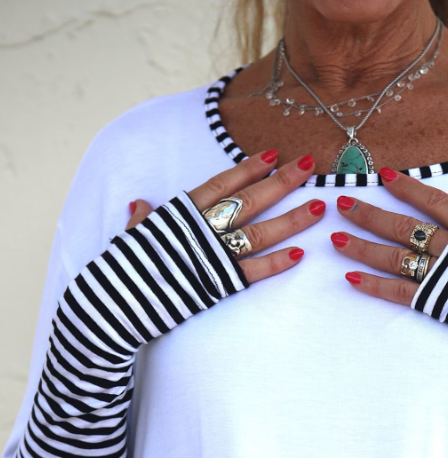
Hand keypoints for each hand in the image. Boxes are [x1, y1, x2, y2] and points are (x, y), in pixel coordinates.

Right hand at [126, 150, 325, 280]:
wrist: (117, 303)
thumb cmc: (122, 269)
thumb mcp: (131, 236)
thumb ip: (142, 220)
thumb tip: (141, 205)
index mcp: (182, 212)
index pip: (222, 183)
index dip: (248, 168)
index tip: (272, 154)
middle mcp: (203, 228)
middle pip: (250, 200)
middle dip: (282, 182)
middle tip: (309, 166)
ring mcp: (214, 255)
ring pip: (262, 232)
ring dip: (293, 219)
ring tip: (319, 206)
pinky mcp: (220, 283)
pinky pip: (255, 271)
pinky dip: (278, 262)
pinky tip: (301, 253)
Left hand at [330, 168, 447, 303]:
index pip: (436, 201)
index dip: (408, 187)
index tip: (384, 175)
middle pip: (404, 226)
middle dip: (370, 213)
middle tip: (342, 203)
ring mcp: (443, 276)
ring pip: (393, 256)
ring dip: (362, 246)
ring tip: (335, 237)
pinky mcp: (437, 304)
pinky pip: (397, 292)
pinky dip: (372, 285)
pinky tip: (349, 278)